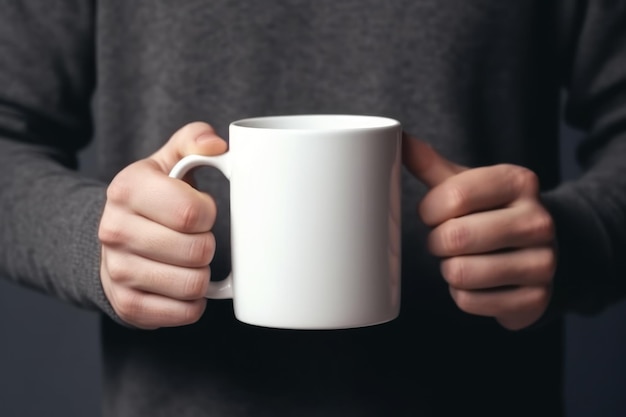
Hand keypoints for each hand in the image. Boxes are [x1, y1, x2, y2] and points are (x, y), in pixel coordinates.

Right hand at [98, 122, 227, 328]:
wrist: (115, 238)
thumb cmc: (155, 198)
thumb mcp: (169, 160)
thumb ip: (194, 141)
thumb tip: (217, 145)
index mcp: (127, 188)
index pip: (193, 212)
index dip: (210, 213)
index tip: (203, 210)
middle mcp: (114, 230)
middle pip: (197, 251)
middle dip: (208, 244)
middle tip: (197, 237)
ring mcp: (118, 271)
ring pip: (194, 285)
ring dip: (203, 273)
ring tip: (190, 259)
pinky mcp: (128, 305)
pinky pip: (187, 313)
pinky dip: (195, 301)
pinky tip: (183, 283)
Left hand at [403, 135, 555, 329]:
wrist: (536, 250)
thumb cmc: (489, 212)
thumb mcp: (465, 183)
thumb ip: (429, 163)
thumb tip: (395, 135)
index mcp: (519, 181)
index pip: (453, 197)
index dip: (429, 211)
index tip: (433, 213)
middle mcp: (538, 220)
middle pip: (455, 237)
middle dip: (437, 242)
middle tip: (445, 240)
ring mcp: (543, 262)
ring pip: (461, 273)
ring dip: (448, 269)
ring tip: (460, 259)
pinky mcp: (536, 299)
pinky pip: (470, 302)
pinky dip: (461, 295)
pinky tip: (476, 282)